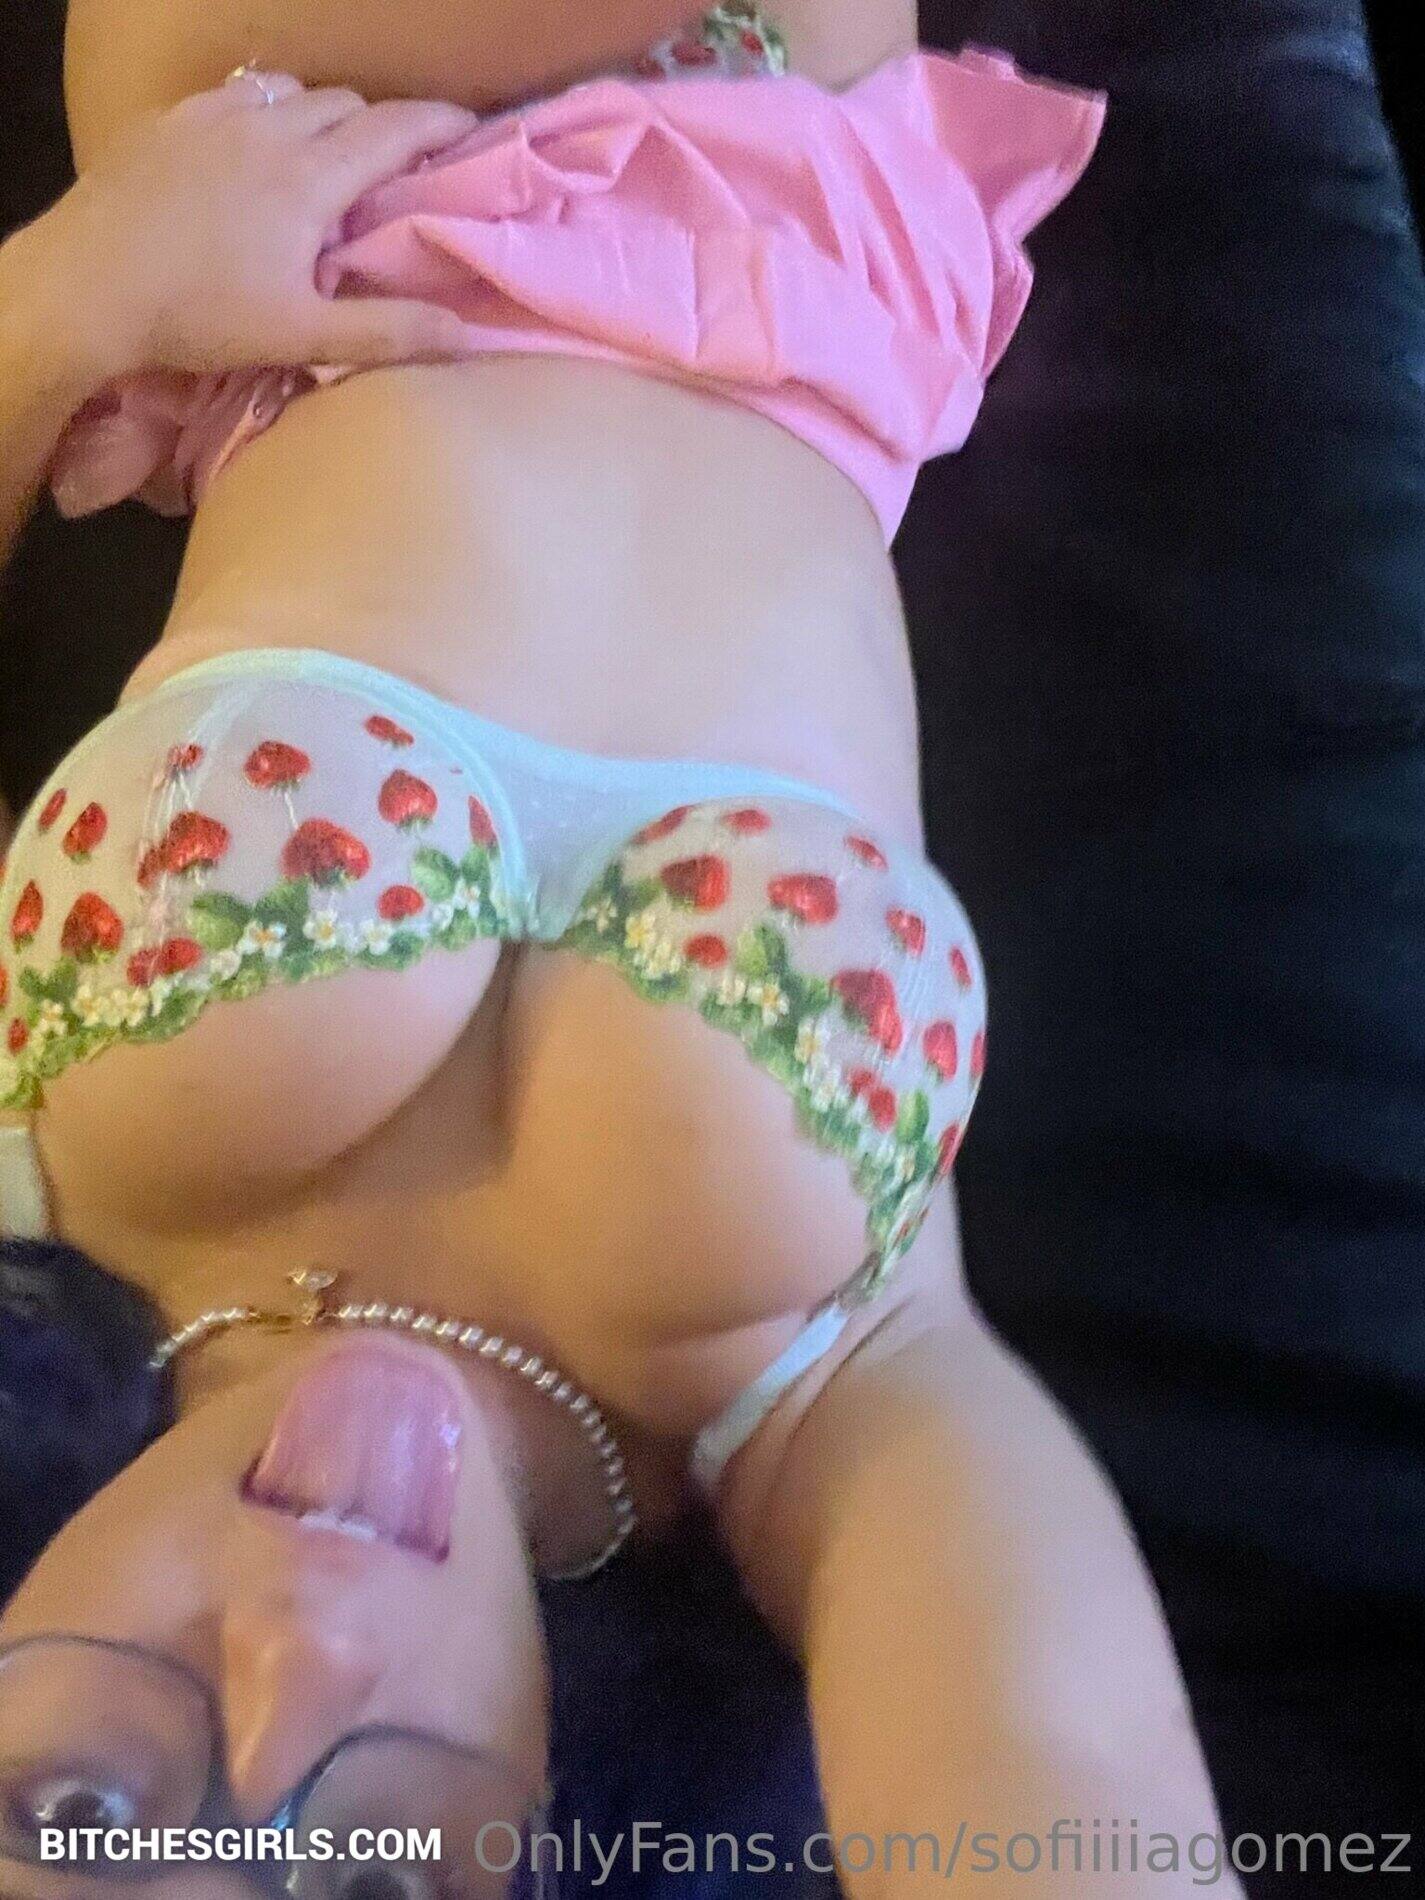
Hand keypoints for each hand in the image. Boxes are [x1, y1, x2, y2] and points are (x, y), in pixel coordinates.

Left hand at [32, 73, 482, 384]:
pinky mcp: (169, 122)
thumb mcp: (299, 335)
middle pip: (346, 104)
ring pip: (290, 92)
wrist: (85, 288)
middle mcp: (267, 132)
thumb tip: (464, 335)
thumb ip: (385, 332)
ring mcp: (213, 118)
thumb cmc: (196, 317)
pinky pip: (235, 95)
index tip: (470, 128)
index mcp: (308, 179)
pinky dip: (265, 112)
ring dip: (322, 115)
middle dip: (381, 126)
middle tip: (397, 166)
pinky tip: (255, 147)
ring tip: (326, 154)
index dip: (440, 124)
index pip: (393, 130)